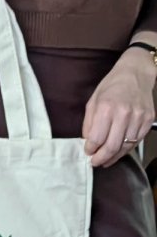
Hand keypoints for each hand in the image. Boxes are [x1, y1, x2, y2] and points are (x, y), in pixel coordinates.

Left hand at [81, 53, 155, 168]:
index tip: (88, 152)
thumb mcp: (94, 100)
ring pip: (125, 147)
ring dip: (114, 156)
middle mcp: (124, 114)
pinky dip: (126, 148)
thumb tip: (88, 142)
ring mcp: (138, 118)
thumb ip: (89, 122)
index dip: (90, 149)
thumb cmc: (112, 86)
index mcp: (107, 107)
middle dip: (101, 158)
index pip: (96, 138)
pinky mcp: (148, 121)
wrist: (135, 74)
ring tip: (106, 159)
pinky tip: (119, 150)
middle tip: (96, 162)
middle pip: (111, 146)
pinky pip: (136, 141)